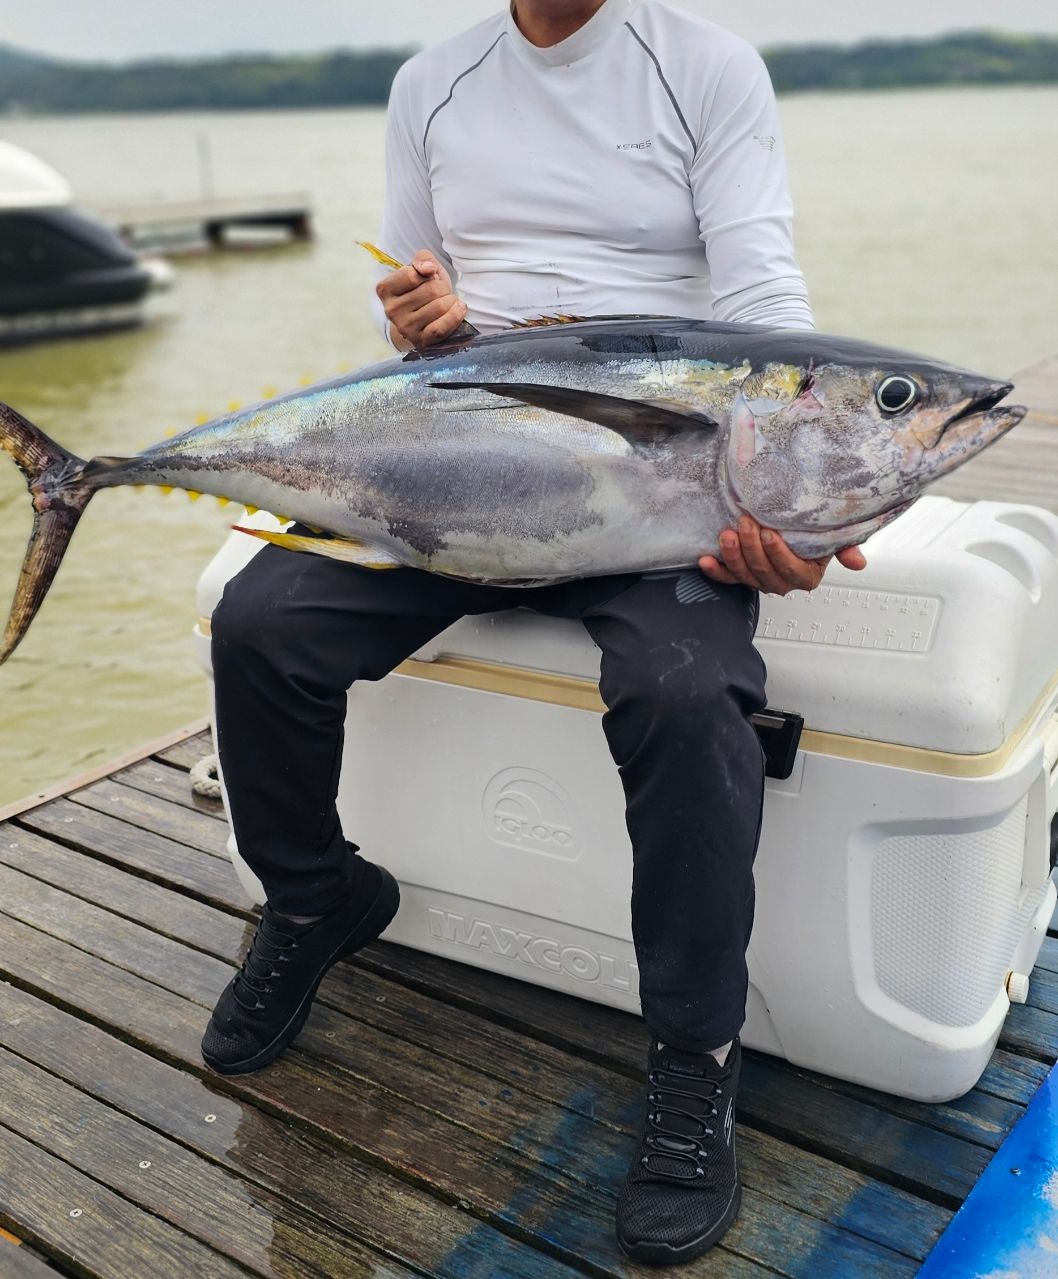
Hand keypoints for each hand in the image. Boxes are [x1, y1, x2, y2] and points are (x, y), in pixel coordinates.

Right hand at [375, 250, 466, 348]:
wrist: (422, 320)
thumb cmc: (422, 290)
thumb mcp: (420, 268)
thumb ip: (422, 259)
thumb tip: (428, 269)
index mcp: (385, 289)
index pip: (412, 275)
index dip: (428, 273)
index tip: (429, 277)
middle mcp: (391, 310)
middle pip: (431, 290)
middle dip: (443, 287)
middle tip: (441, 292)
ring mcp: (405, 327)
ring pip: (440, 306)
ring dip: (451, 300)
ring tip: (448, 301)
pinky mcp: (420, 340)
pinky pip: (442, 327)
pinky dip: (455, 315)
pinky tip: (459, 308)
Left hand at [698, 514, 866, 594]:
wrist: (789, 525)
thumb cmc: (811, 531)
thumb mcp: (831, 536)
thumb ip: (844, 547)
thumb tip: (858, 563)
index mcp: (806, 576)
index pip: (792, 571)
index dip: (779, 555)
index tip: (770, 534)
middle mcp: (782, 583)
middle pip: (764, 572)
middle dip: (752, 548)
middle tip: (745, 523)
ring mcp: (759, 581)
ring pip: (744, 575)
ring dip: (733, 555)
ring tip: (727, 534)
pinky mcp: (739, 576)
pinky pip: (727, 578)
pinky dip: (715, 570)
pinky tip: (705, 559)